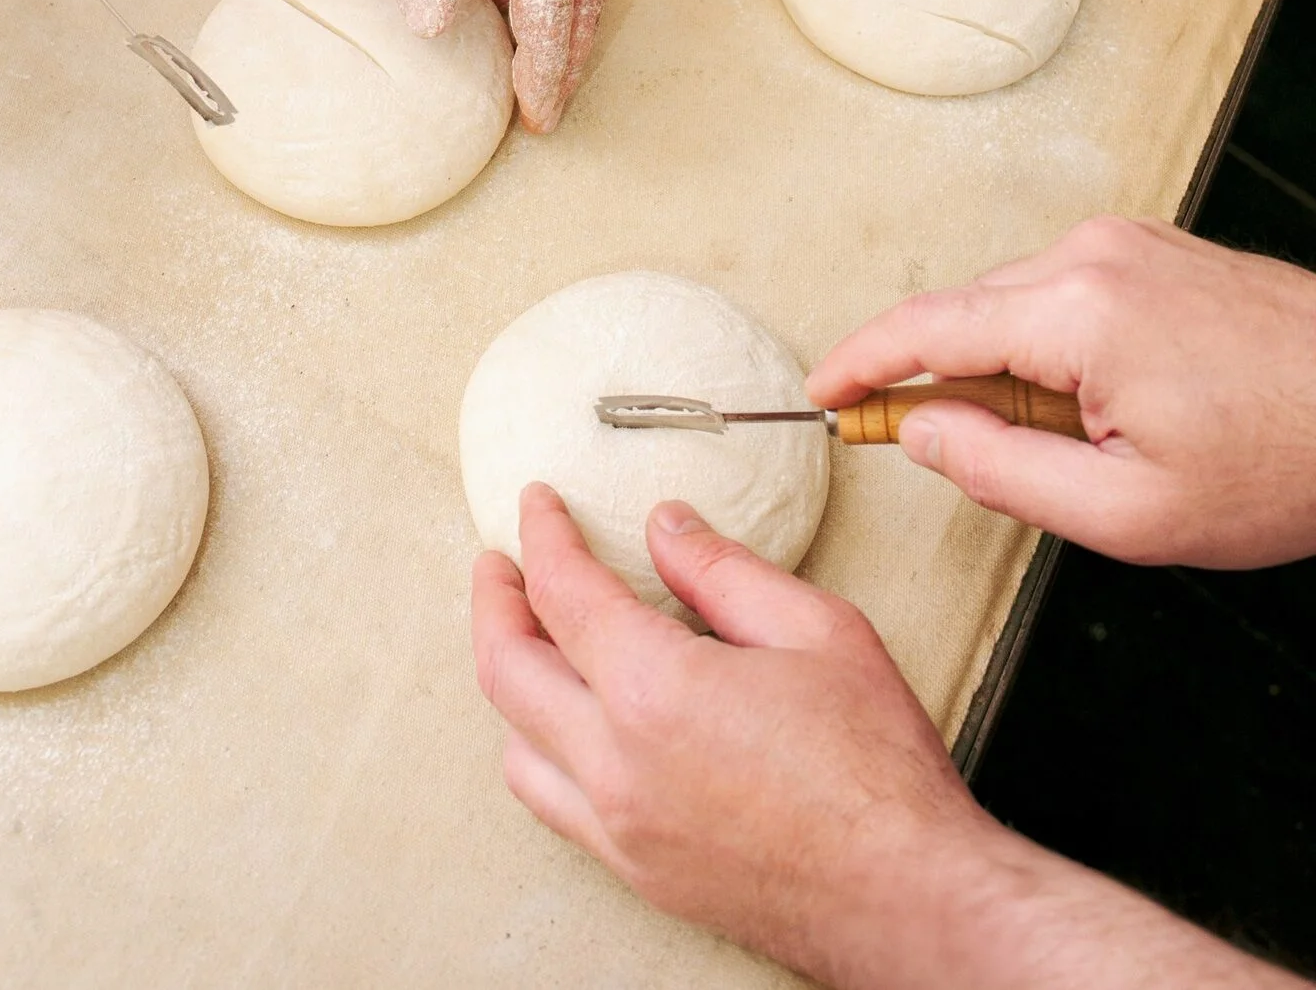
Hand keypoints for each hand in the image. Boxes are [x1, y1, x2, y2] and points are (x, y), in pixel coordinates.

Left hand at [472, 485, 1294, 989]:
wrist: (911, 900)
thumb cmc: (878, 771)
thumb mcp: (818, 630)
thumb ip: (724, 570)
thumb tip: (666, 526)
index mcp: (655, 692)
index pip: (562, 593)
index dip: (540, 537)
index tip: (536, 505)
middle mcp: (617, 766)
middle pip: (506, 668)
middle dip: (493, 601)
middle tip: (501, 561)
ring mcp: (621, 830)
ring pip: (515, 745)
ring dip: (509, 680)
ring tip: (531, 637)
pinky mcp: (639, 873)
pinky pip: (554, 803)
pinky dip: (541, 749)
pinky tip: (571, 723)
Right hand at [809, 216, 1315, 567]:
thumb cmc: (1287, 462)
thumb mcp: (1131, 513)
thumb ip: (1002, 474)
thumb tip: (920, 433)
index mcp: (1077, 312)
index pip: (925, 328)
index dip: (860, 364)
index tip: (822, 393)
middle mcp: (1091, 254)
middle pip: (964, 313)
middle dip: (940, 382)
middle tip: (956, 456)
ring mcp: (1124, 241)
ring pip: (1012, 305)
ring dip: (1007, 369)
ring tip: (1087, 445)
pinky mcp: (1150, 246)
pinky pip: (1061, 292)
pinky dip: (1049, 346)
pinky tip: (1108, 404)